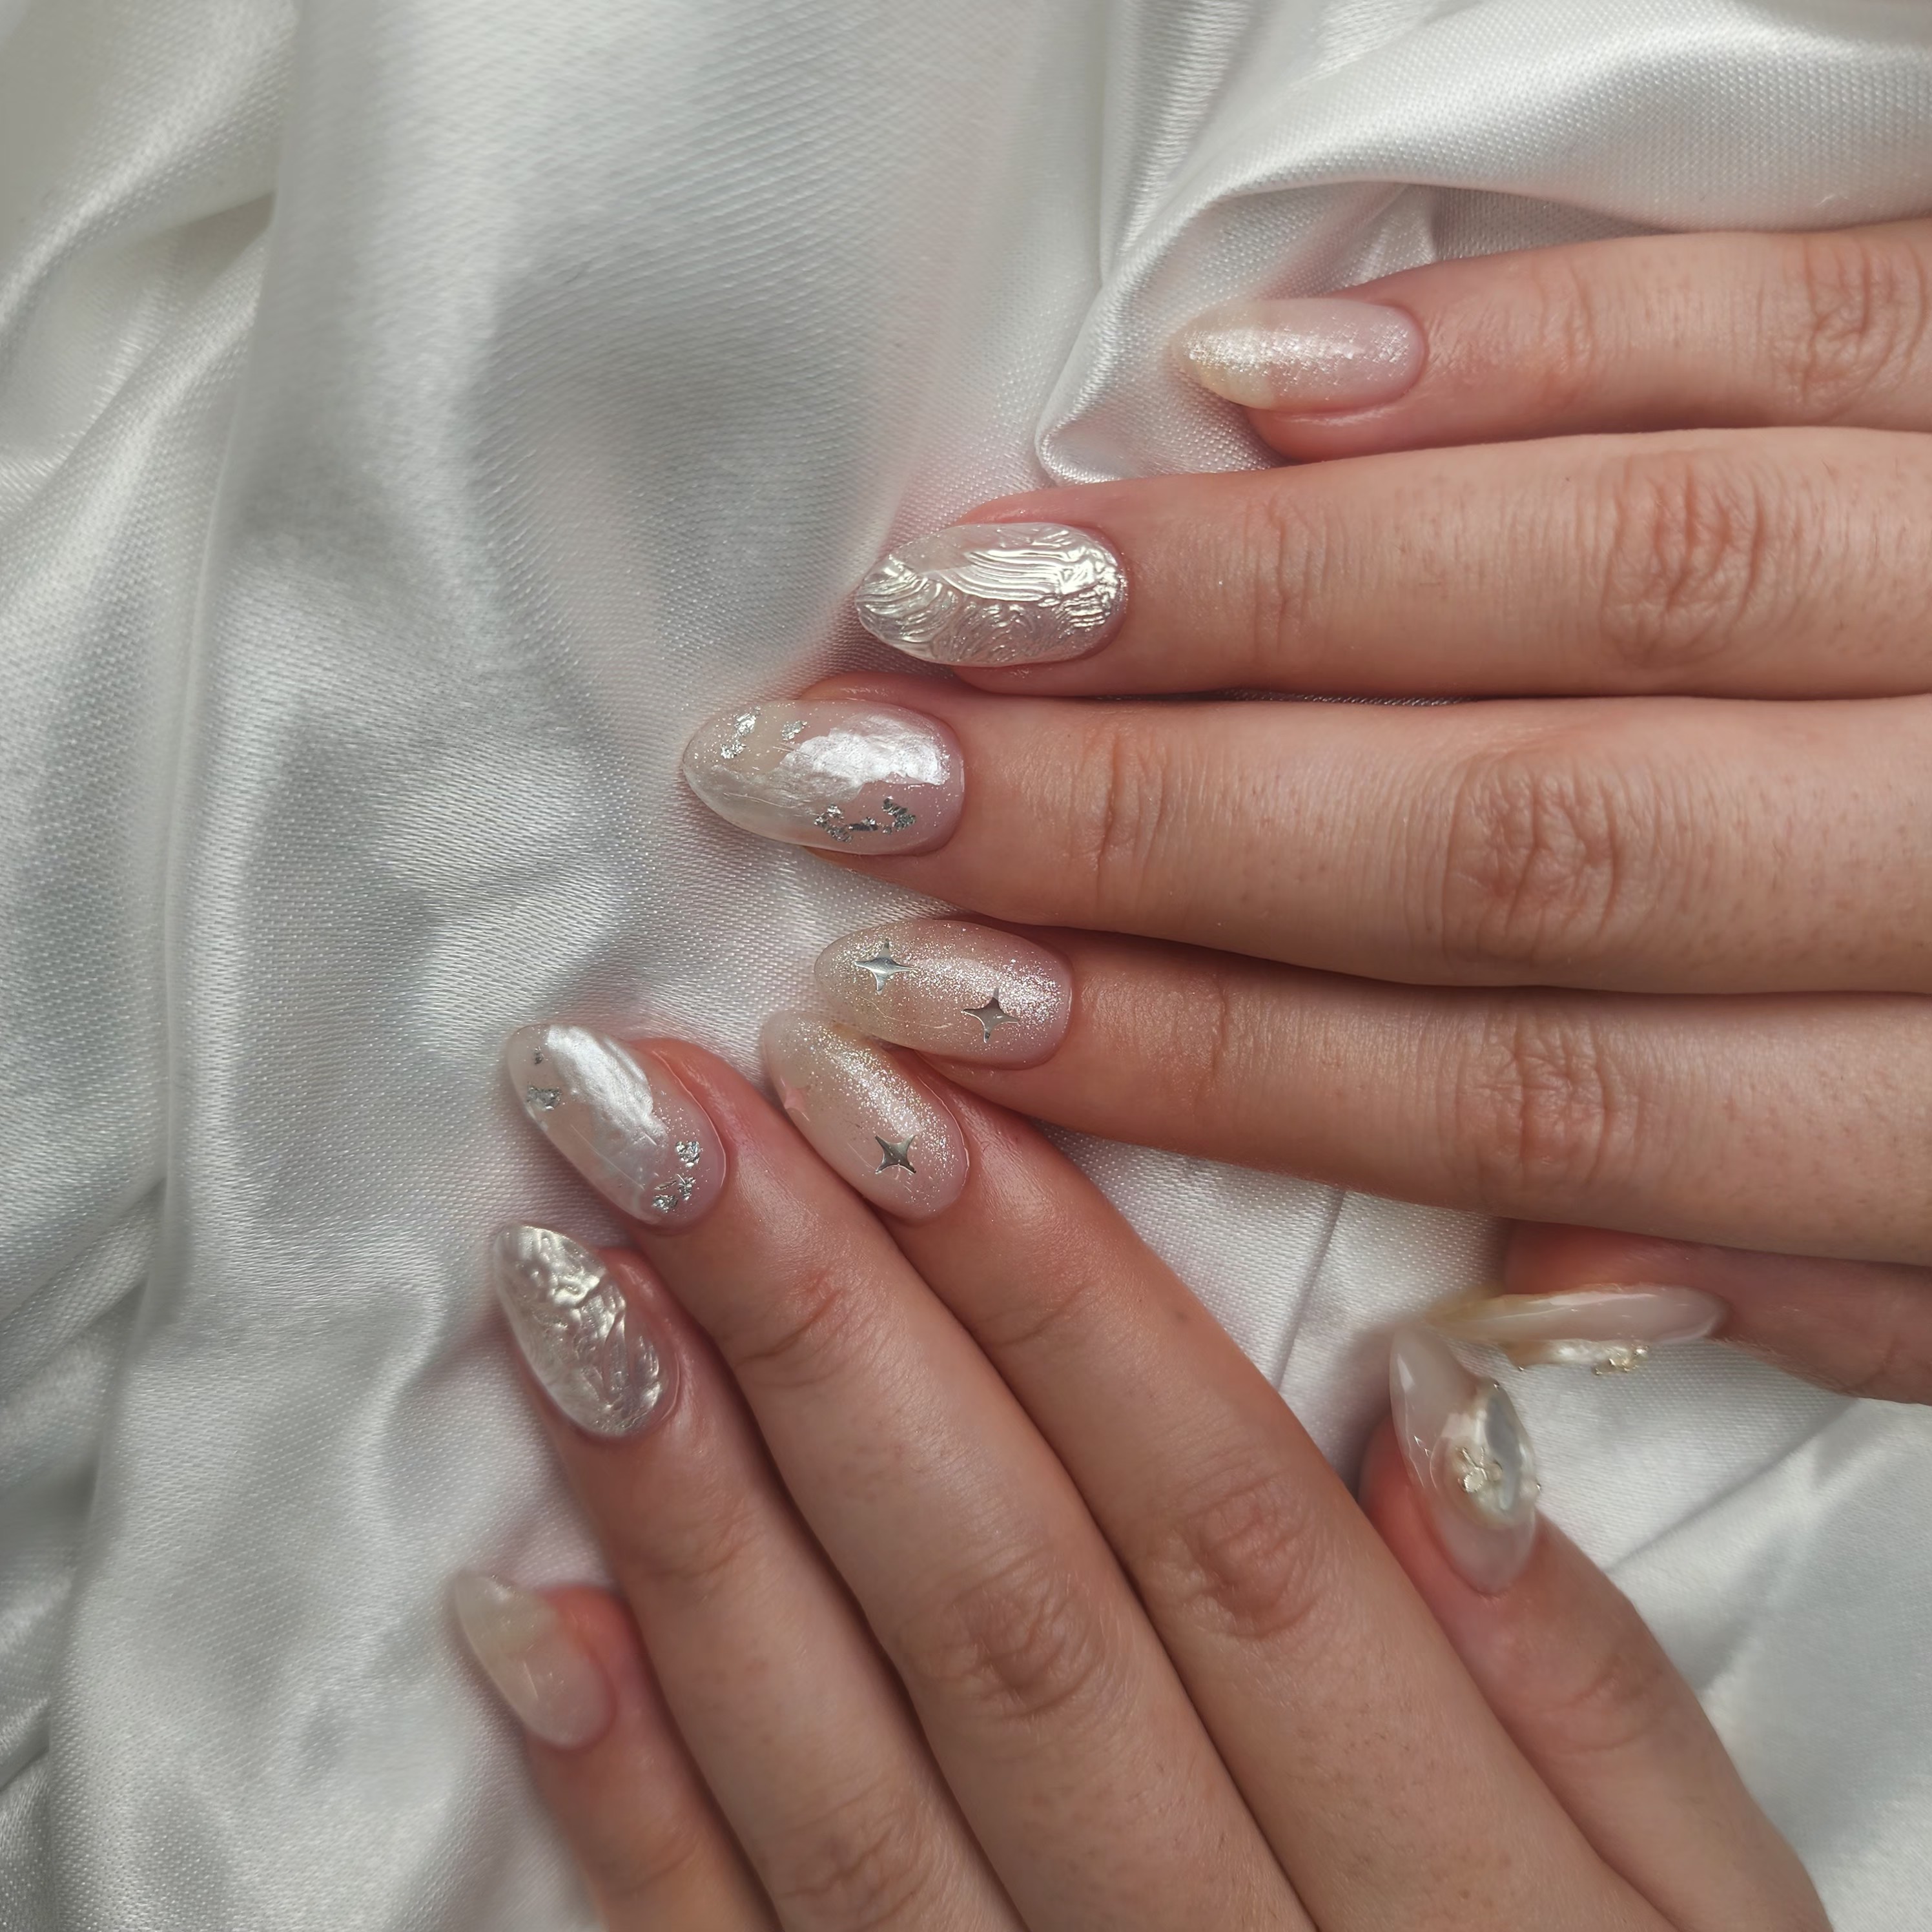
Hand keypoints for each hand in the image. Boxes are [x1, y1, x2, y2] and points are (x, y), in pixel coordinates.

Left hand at [463, 1024, 1823, 1928]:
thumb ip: (1590, 1688)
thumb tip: (1441, 1411)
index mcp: (1452, 1899)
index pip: (1221, 1529)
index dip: (1049, 1290)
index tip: (894, 1084)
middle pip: (1009, 1609)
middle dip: (821, 1329)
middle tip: (663, 1110)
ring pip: (850, 1777)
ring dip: (689, 1512)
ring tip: (567, 1275)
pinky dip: (627, 1810)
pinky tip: (518, 1616)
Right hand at [679, 217, 1931, 1400]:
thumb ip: (1807, 1277)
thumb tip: (1494, 1271)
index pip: (1519, 1093)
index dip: (1202, 1057)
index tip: (943, 1019)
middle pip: (1509, 839)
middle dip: (1143, 816)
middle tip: (864, 782)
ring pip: (1611, 580)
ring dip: (1256, 589)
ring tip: (973, 590)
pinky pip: (1784, 328)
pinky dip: (1512, 352)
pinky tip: (1264, 374)